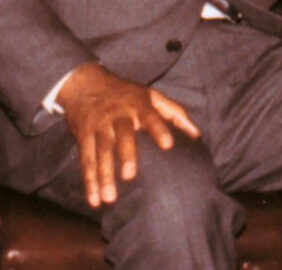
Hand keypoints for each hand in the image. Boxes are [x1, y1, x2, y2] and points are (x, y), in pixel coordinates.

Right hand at [57, 62, 199, 206]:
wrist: (84, 82)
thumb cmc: (125, 93)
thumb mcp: (151, 95)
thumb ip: (175, 113)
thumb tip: (197, 135)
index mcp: (137, 105)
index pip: (150, 116)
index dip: (159, 129)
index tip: (169, 145)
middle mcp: (117, 115)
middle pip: (122, 135)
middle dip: (125, 155)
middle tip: (129, 176)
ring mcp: (99, 126)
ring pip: (101, 151)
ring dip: (104, 175)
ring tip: (109, 199)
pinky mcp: (84, 136)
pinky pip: (86, 160)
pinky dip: (89, 181)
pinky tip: (94, 200)